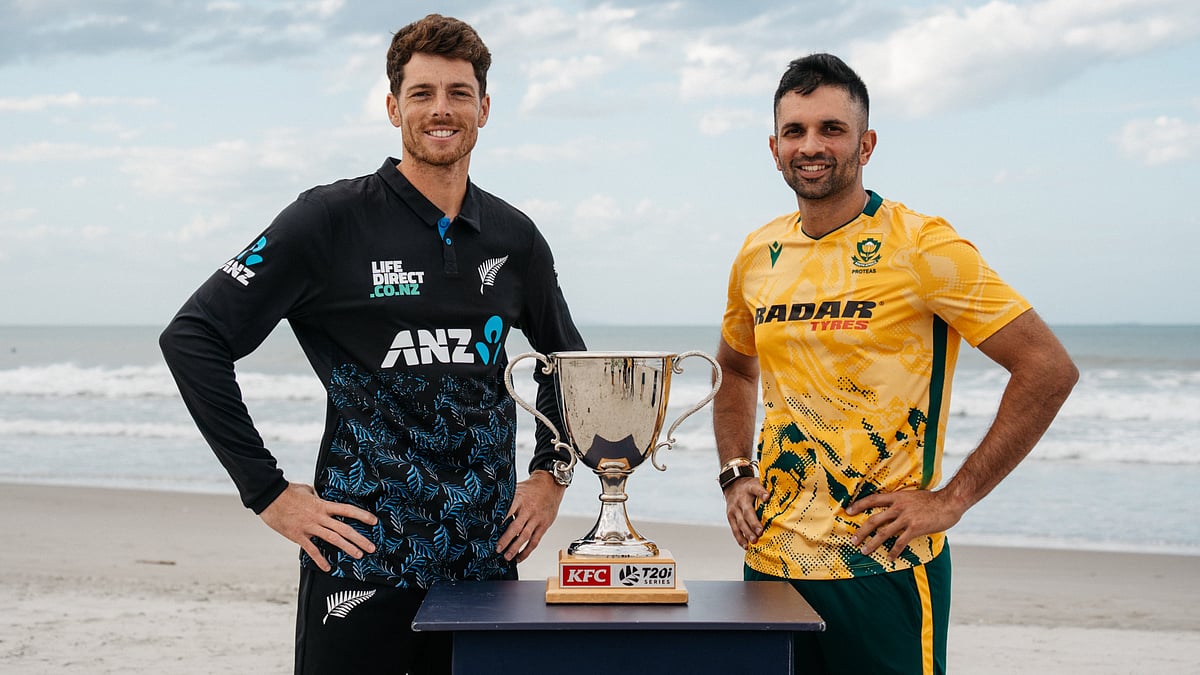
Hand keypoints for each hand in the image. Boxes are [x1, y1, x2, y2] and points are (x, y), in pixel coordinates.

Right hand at [259, 482, 377, 571]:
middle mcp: (319, 516)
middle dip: (360, 539)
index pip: (347, 510)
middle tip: (372, 548)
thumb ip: (318, 497)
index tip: (374, 521)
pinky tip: (328, 567)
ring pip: (332, 539)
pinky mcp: (298, 535)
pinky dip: (320, 559)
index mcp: (323, 505)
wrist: (269, 497)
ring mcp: (309, 527)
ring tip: (358, 555)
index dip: (362, 515)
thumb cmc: (288, 492)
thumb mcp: (307, 490)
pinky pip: (312, 550)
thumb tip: (322, 498)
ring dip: (347, 548)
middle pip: (344, 528)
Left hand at [496, 471, 564, 562]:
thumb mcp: (517, 488)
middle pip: (516, 527)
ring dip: (516, 548)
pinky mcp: (543, 525)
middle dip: (506, 539)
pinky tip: (520, 557)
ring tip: (507, 557)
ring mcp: (537, 519)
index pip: (508, 511)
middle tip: (497, 549)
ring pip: (525, 536)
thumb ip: (506, 499)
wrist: (551, 485)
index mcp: (519, 499)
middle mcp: (528, 510)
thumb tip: (488, 507)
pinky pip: (535, 541)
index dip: (499, 521)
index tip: (490, 531)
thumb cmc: (531, 489)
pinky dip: (527, 551)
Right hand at [722, 477, 767, 548]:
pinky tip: (746, 545)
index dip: (761, 493)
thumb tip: (786, 495)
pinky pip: (735, 529)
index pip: (756, 489)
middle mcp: (741, 499)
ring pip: (740, 522)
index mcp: (750, 488)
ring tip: (754, 541)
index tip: (767, 497)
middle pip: (747, 511)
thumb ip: (768, 489)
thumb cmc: (749, 487)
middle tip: (760, 531)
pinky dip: (740, 538)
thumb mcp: (758, 483)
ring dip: (747, 532)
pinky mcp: (730, 517)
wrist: (732, 485)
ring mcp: (734, 509)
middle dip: (753, 522)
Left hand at [846, 489, 965, 558]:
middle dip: (861, 531)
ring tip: (864, 551)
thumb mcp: (913, 496)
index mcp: (897, 497)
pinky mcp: (915, 528)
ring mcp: (906, 518)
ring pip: (884, 533)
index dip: (859, 505)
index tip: (848, 511)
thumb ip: (901, 502)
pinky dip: (894, 551)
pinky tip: (890, 558)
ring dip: (872, 544)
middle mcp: (898, 507)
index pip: (873, 499)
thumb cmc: (933, 500)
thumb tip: (892, 509)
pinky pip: (900, 542)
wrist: (950, 501)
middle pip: (874, 519)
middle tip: (853, 540)